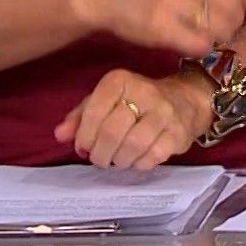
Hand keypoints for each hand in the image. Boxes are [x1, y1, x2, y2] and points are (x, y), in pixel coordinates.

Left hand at [54, 68, 214, 169]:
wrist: (185, 99)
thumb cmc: (136, 101)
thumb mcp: (106, 101)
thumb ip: (81, 116)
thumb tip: (59, 135)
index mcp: (121, 80)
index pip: (95, 110)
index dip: (84, 135)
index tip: (83, 146)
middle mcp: (145, 92)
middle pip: (112, 132)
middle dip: (100, 153)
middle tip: (99, 158)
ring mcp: (165, 113)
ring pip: (132, 147)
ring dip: (118, 160)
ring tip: (116, 159)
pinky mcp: (179, 133)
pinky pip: (151, 158)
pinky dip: (138, 164)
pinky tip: (135, 159)